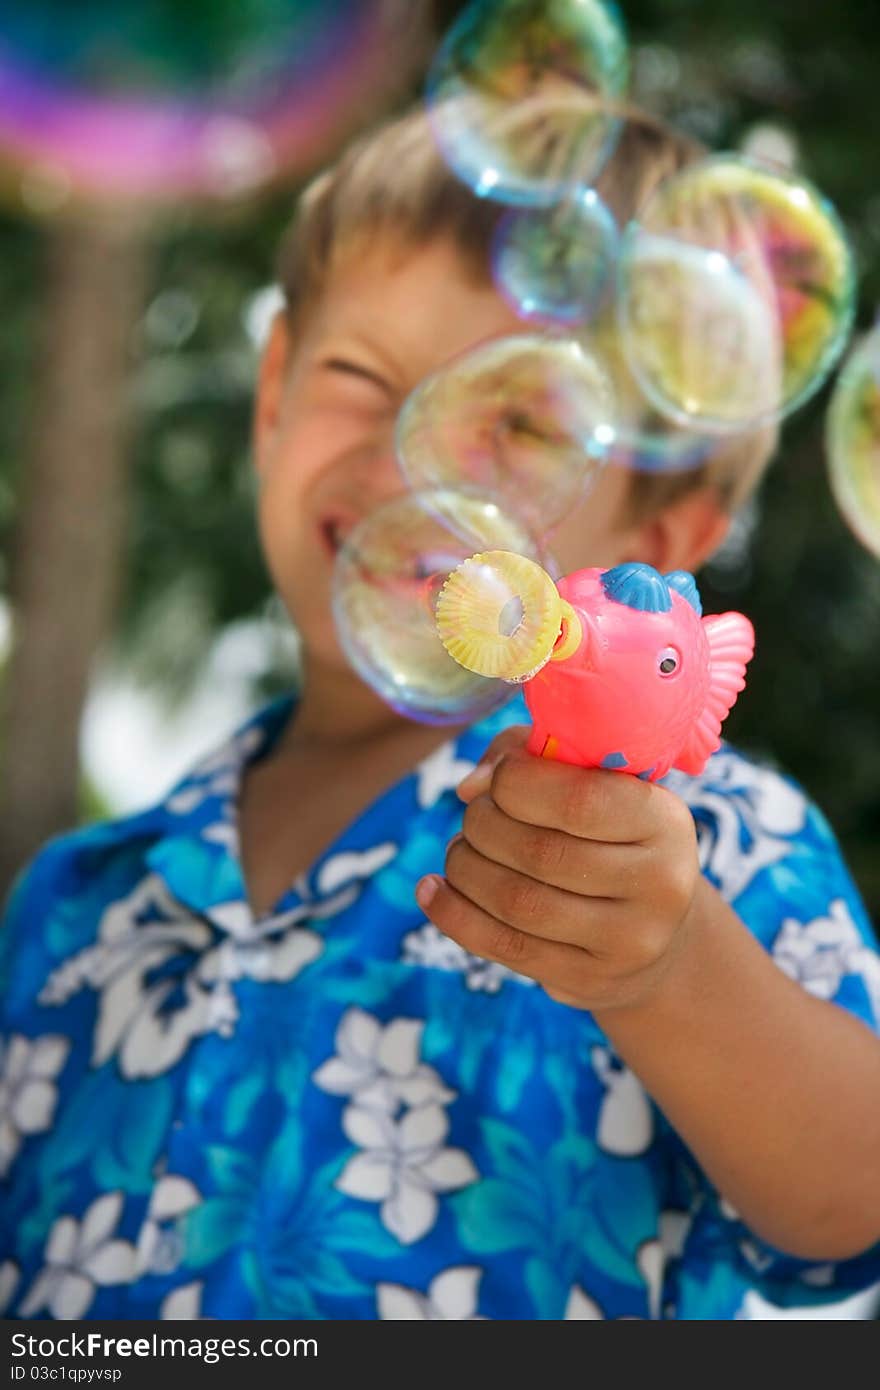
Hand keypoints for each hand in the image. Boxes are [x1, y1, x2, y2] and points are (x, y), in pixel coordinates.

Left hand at [415, 726, 701, 1011]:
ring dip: (466, 867)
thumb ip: (528, 757)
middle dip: (484, 825)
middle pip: (539, 852)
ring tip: (460, 851)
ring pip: (517, 902)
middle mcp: (660, 885)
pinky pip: (504, 947)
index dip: (517, 782)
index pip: (578, 800)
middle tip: (474, 816)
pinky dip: (452, 914)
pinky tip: (431, 889)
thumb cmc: (609, 834)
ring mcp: (628, 942)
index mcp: (665, 822)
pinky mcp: (590, 980)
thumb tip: (469, 788)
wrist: (656, 932)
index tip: (499, 780)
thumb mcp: (593, 783)